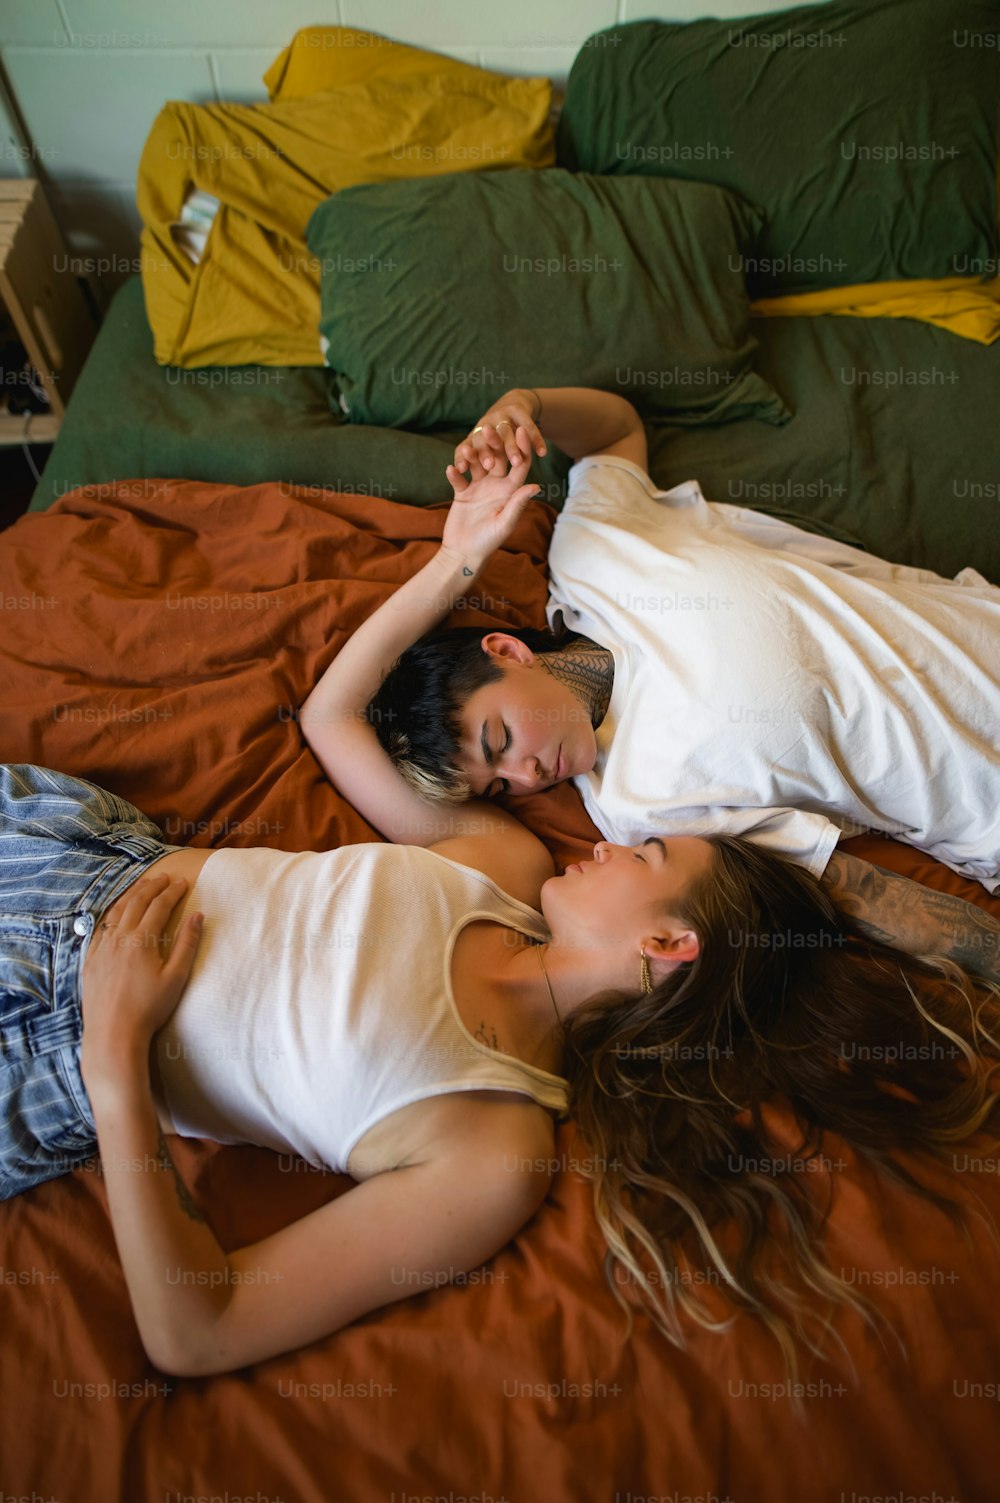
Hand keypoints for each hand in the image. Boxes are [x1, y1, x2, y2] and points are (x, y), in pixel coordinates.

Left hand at [81, 873, 202, 1059]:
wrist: (113, 1034)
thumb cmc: (149, 1009)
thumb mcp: (176, 977)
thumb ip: (187, 944)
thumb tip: (197, 916)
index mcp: (142, 940)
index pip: (160, 906)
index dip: (173, 892)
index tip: (183, 882)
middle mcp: (119, 938)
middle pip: (137, 903)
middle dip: (152, 887)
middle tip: (164, 877)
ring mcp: (102, 949)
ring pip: (116, 912)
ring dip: (132, 896)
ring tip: (142, 887)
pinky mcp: (91, 961)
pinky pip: (100, 929)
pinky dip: (111, 915)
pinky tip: (115, 915)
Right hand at [442, 432, 541, 571]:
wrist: (464, 553)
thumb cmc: (489, 542)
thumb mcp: (505, 523)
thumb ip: (518, 504)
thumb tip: (536, 485)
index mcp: (511, 491)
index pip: (519, 464)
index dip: (522, 447)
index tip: (521, 429)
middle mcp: (496, 485)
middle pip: (497, 458)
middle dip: (494, 443)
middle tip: (489, 428)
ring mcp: (478, 487)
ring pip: (476, 463)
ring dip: (471, 455)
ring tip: (466, 448)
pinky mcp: (462, 492)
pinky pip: (458, 478)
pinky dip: (454, 473)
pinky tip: (451, 469)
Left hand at [450, 388, 546, 476]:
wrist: (514, 402)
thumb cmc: (498, 435)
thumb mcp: (484, 445)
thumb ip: (476, 458)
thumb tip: (458, 471)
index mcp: (475, 436)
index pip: (465, 447)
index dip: (462, 457)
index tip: (459, 469)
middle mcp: (485, 425)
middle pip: (484, 439)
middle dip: (486, 451)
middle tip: (489, 465)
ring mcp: (501, 416)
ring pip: (505, 433)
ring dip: (511, 447)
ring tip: (517, 462)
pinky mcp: (518, 410)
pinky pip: (528, 427)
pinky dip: (535, 439)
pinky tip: (542, 453)